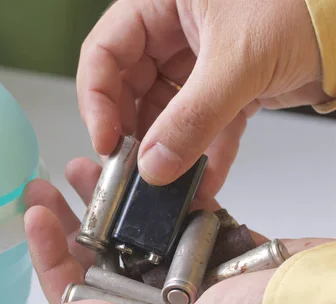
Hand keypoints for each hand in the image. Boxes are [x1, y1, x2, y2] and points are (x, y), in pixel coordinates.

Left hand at [24, 157, 333, 303]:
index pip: (79, 295)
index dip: (50, 256)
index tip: (36, 216)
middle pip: (98, 259)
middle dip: (68, 221)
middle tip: (45, 188)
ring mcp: (188, 273)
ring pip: (132, 233)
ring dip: (106, 202)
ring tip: (84, 168)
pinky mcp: (215, 245)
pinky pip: (173, 218)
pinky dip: (154, 196)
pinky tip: (137, 172)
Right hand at [77, 0, 331, 202]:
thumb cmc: (308, 3)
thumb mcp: (238, 59)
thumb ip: (192, 117)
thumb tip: (154, 165)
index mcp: (160, 3)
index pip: (104, 52)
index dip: (96, 99)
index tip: (106, 141)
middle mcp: (172, 31)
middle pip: (129, 88)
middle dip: (133, 132)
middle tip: (133, 170)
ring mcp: (196, 61)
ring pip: (164, 113)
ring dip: (169, 151)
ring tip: (169, 184)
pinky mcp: (222, 87)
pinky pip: (202, 125)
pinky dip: (204, 153)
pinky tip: (204, 181)